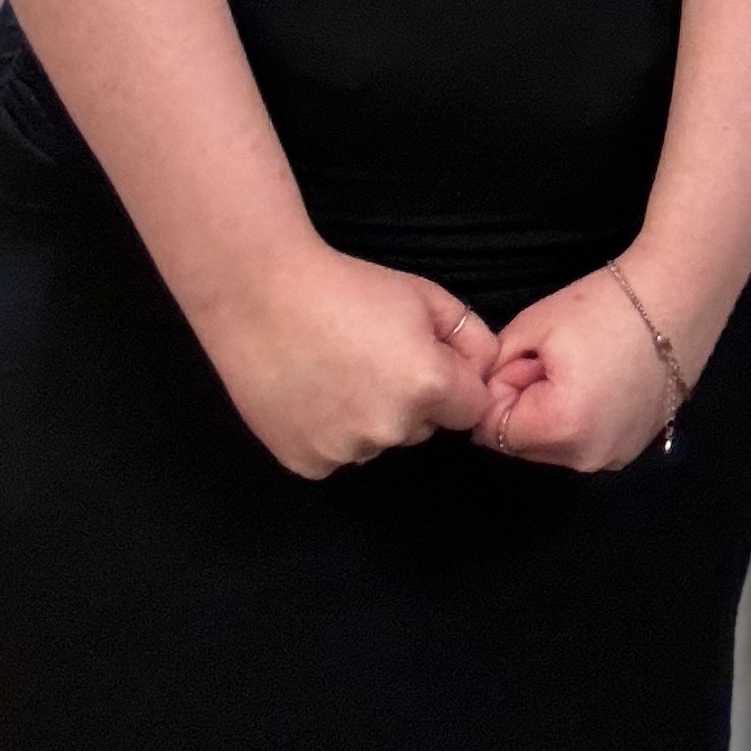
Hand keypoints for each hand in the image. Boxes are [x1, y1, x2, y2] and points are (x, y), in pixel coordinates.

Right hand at [192, 245, 495, 478]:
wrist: (264, 295)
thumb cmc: (347, 286)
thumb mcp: (424, 294)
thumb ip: (469, 335)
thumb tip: (486, 366)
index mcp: (428, 388)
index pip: (470, 409)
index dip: (455, 383)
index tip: (428, 359)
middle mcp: (391, 429)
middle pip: (423, 427)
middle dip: (413, 401)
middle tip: (375, 358)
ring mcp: (345, 452)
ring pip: (378, 441)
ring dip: (370, 418)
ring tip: (338, 371)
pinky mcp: (307, 464)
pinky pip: (337, 453)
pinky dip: (331, 431)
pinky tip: (313, 392)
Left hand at [481, 255, 700, 473]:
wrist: (678, 293)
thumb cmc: (605, 304)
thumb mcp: (532, 327)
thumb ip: (495, 370)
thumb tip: (487, 395)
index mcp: (560, 428)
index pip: (494, 430)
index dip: (499, 390)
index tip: (522, 357)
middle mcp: (588, 457)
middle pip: (525, 443)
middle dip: (524, 405)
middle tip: (552, 358)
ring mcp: (616, 456)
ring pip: (556, 445)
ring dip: (552, 414)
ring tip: (581, 366)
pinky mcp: (635, 446)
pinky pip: (587, 441)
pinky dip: (582, 418)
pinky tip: (602, 379)